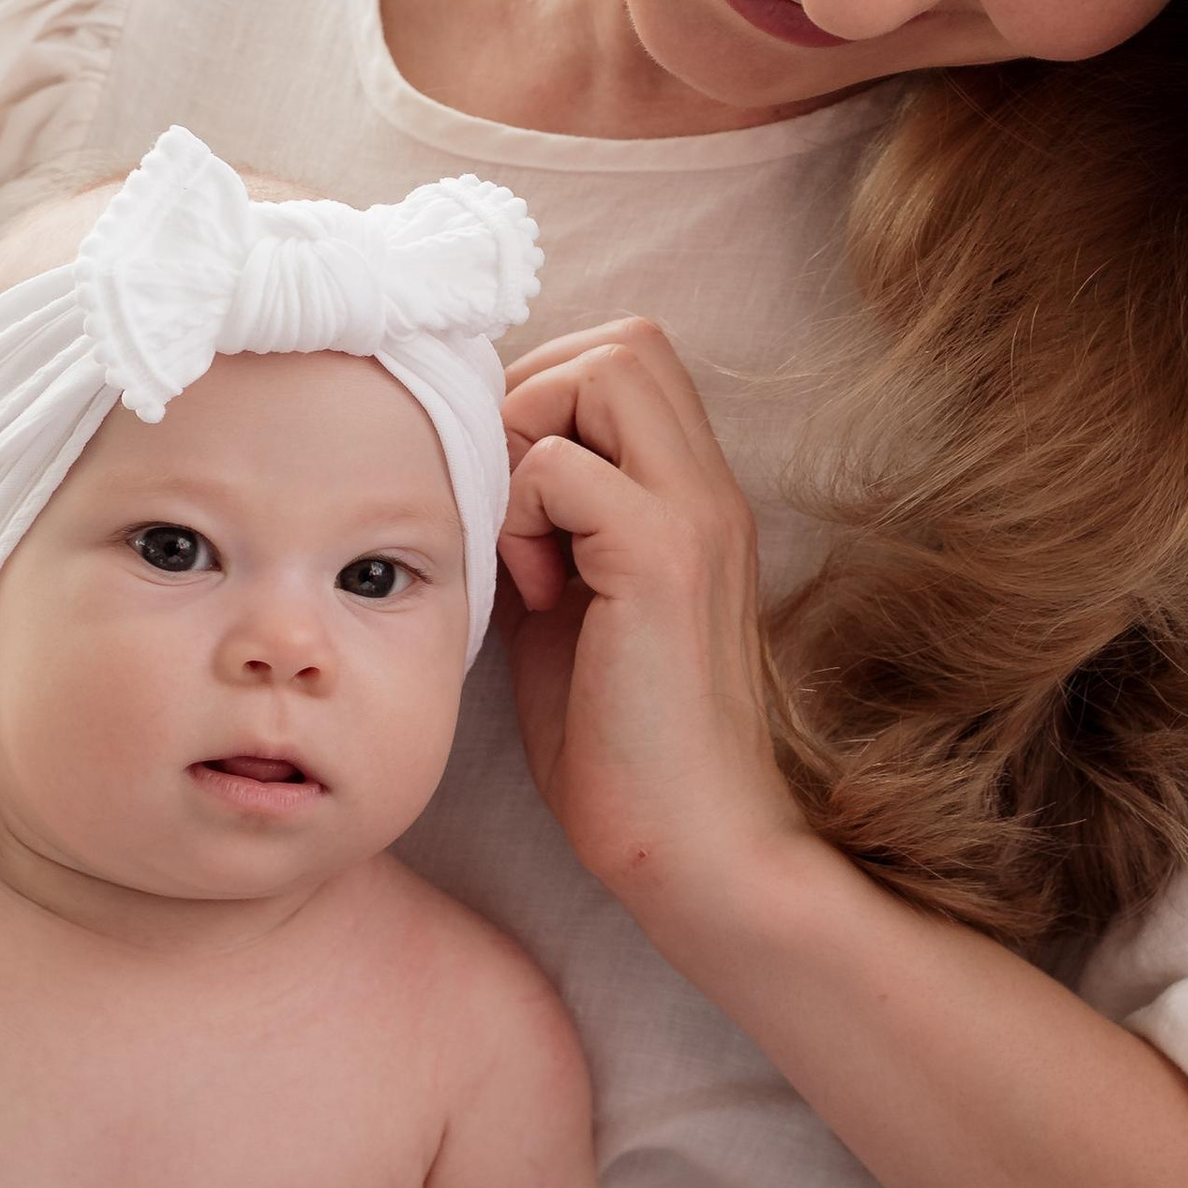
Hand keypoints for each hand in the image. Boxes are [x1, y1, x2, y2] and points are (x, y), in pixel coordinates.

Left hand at [497, 323, 805, 931]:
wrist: (696, 846)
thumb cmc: (623, 746)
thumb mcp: (572, 607)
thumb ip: (546, 528)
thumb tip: (479, 471)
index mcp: (693, 497)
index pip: (629, 358)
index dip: (551, 399)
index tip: (519, 501)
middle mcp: (709, 489)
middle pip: (625, 341)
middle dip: (541, 398)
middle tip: (517, 508)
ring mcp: (694, 517)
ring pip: (607, 369)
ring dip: (535, 439)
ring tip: (529, 542)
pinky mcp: (662, 562)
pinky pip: (562, 467)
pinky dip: (523, 512)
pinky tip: (537, 592)